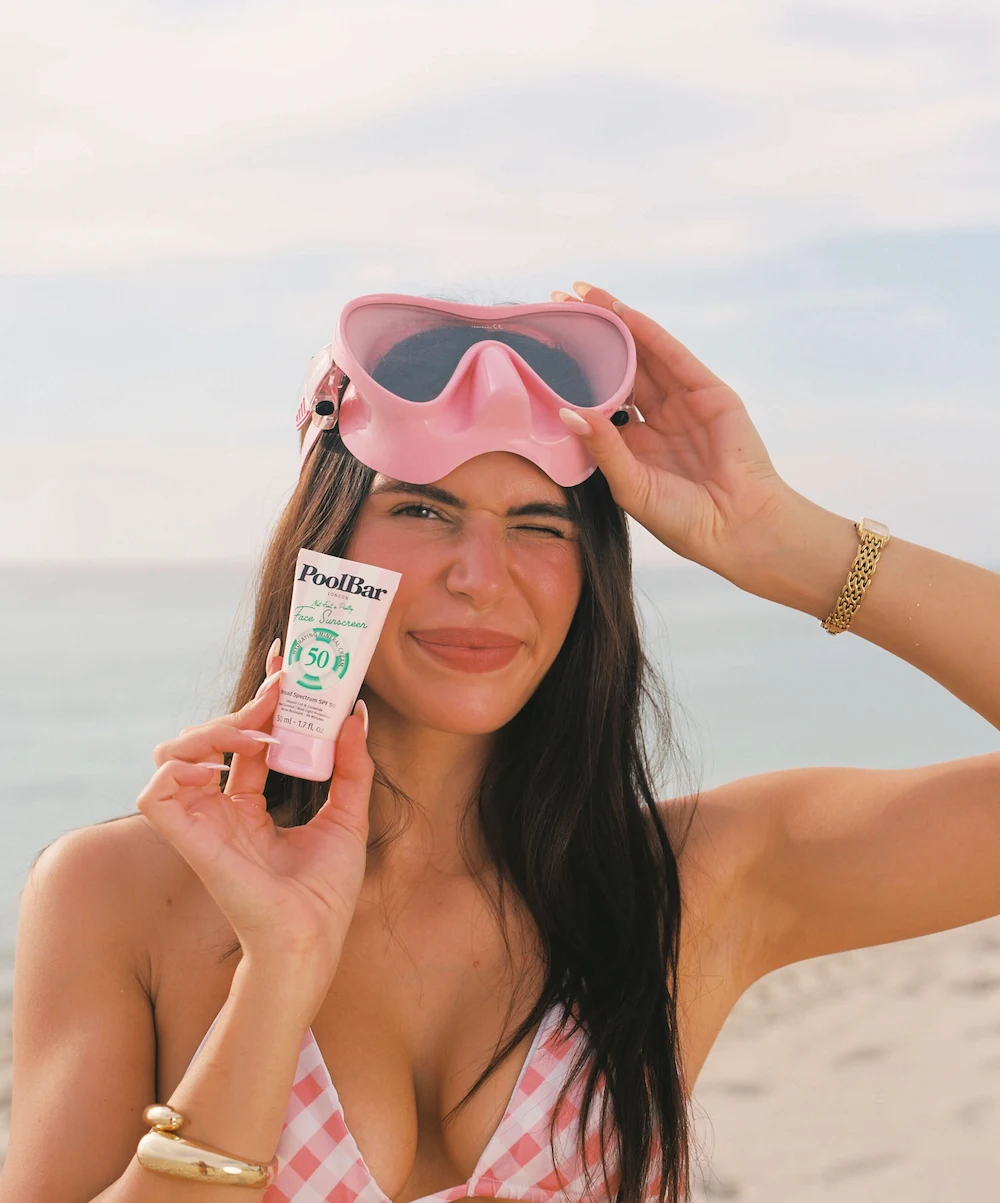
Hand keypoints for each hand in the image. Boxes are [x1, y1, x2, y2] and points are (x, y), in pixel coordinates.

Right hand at [136, 642, 373, 985]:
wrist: (313, 936)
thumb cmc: (327, 891)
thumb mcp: (349, 814)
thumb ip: (352, 764)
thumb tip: (355, 713)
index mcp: (252, 806)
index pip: (246, 739)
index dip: (260, 699)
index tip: (284, 665)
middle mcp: (222, 809)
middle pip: (212, 737)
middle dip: (246, 705)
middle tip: (282, 687)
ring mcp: (202, 822)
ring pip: (174, 752)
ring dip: (215, 730)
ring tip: (257, 735)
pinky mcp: (187, 838)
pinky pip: (155, 789)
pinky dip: (180, 766)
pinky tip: (222, 767)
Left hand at [552, 281, 793, 578]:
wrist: (736, 527)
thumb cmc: (682, 519)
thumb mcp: (631, 483)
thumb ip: (602, 447)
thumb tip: (568, 411)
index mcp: (633, 444)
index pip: (598, 398)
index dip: (574, 373)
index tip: (544, 349)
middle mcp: (655, 418)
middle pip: (618, 367)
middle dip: (590, 337)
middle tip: (558, 304)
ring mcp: (682, 402)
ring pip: (642, 353)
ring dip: (615, 322)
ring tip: (582, 295)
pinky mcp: (708, 392)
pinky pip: (672, 356)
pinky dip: (647, 332)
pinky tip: (622, 312)